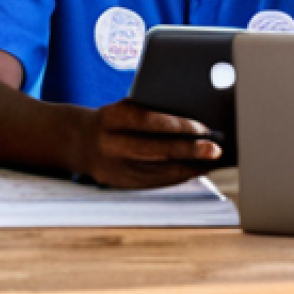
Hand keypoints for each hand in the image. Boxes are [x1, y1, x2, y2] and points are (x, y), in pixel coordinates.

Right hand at [76, 99, 221, 189]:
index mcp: (111, 118)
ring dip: (191, 167)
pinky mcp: (123, 184)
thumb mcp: (121, 109)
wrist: (77, 142)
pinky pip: (157, 182)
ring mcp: (116, 168)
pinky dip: (179, 176)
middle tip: (216, 149)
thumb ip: (148, 111)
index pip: (149, 121)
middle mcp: (112, 145)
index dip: (178, 125)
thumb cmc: (111, 120)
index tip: (203, 128)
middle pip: (158, 150)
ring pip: (161, 171)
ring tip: (212, 161)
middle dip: (191, 151)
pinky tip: (195, 170)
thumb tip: (190, 120)